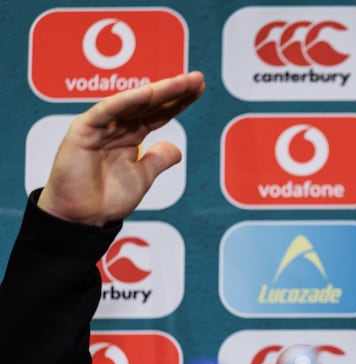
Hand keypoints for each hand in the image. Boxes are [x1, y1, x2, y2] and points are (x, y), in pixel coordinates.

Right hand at [38, 71, 205, 226]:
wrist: (83, 218)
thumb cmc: (107, 199)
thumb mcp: (143, 177)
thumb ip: (158, 160)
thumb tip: (177, 148)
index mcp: (130, 136)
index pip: (159, 113)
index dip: (179, 101)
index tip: (199, 88)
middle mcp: (116, 126)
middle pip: (149, 104)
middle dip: (174, 90)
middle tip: (197, 79)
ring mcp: (100, 126)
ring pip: (132, 103)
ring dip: (157, 91)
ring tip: (182, 82)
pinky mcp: (83, 130)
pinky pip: (107, 111)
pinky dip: (126, 101)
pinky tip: (148, 92)